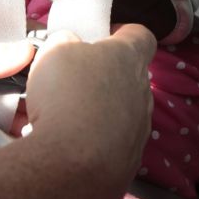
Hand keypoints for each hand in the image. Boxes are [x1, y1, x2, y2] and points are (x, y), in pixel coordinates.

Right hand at [20, 25, 155, 179]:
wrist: (73, 164)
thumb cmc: (66, 96)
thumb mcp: (55, 52)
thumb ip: (66, 42)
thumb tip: (71, 45)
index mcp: (129, 58)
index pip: (141, 35)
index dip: (124, 33)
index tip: (105, 38)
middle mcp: (143, 91)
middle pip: (130, 76)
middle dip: (106, 77)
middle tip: (75, 83)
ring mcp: (140, 128)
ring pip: (123, 112)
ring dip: (101, 112)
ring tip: (68, 120)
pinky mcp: (131, 160)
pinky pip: (114, 143)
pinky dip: (96, 142)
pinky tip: (72, 147)